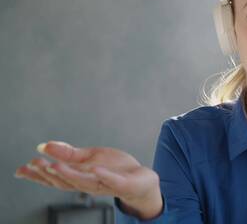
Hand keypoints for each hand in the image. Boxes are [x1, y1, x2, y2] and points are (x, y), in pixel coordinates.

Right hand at [14, 141, 161, 218]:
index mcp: (80, 178)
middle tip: (35, 164)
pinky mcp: (123, 184)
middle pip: (65, 182)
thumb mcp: (90, 157)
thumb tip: (44, 145)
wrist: (142, 179)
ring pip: (84, 182)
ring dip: (69, 175)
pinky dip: (103, 176)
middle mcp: (89, 184)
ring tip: (55, 165)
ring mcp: (106, 185)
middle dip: (48, 174)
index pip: (55, 179)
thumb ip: (68, 153)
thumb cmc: (115, 169)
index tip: (21, 169)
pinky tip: (94, 168)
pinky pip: (112, 181)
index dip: (37, 175)